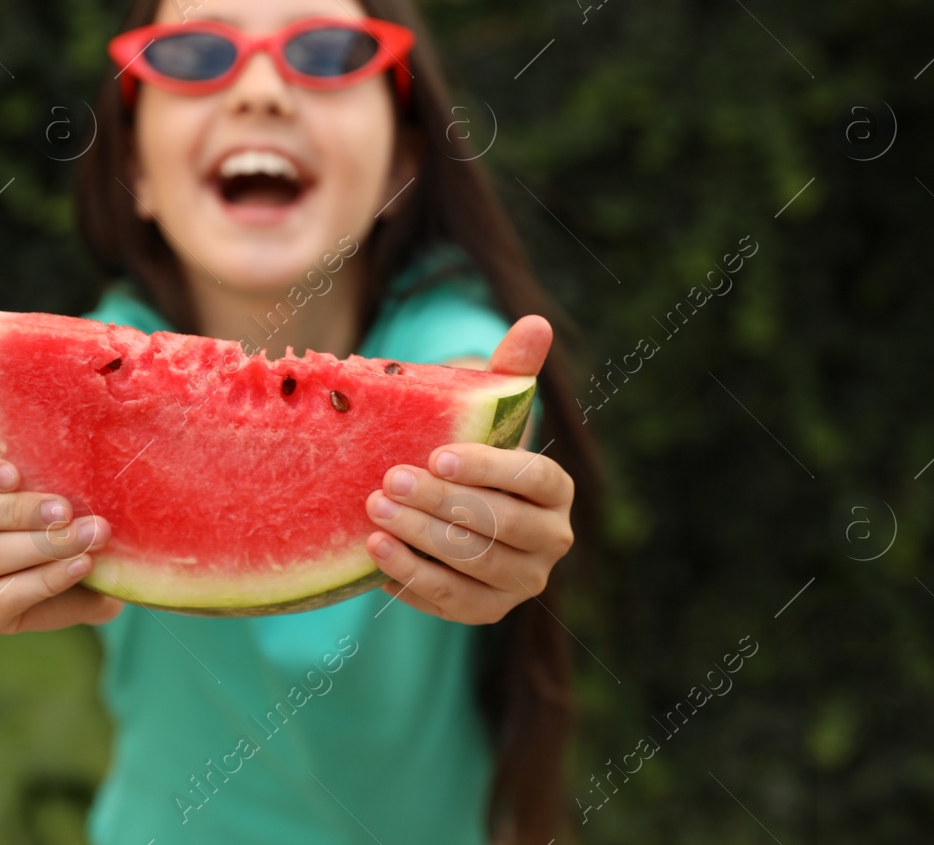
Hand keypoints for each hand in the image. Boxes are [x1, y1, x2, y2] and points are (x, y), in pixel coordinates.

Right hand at [0, 353, 123, 633]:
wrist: (93, 547)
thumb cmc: (57, 482)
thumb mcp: (39, 444)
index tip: (14, 468)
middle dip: (9, 511)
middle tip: (65, 506)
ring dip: (40, 547)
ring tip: (92, 533)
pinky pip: (4, 601)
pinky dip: (47, 581)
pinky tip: (83, 565)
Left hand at [363, 315, 575, 622]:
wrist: (451, 505)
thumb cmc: (468, 449)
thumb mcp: (488, 407)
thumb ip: (512, 368)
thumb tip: (537, 321)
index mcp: (557, 492)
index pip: (532, 481)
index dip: (486, 470)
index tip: (436, 454)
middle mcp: (551, 543)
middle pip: (498, 526)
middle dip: (441, 504)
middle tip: (389, 481)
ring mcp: (520, 584)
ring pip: (473, 565)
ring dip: (421, 538)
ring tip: (376, 510)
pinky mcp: (485, 611)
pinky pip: (450, 601)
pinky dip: (412, 578)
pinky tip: (376, 552)